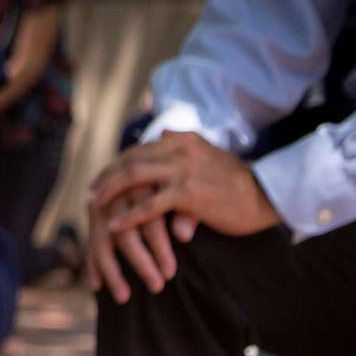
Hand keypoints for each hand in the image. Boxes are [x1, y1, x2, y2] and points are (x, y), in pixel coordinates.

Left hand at [84, 133, 275, 301]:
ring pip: (134, 178)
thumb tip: (165, 128)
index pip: (139, 149)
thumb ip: (183, 143)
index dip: (117, 163)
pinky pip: (148, 206)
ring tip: (94, 205)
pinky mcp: (187, 193)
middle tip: (90, 192)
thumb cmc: (235, 181)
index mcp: (183, 139)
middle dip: (107, 177)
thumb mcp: (208, 153)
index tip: (102, 177)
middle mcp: (180, 149)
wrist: (264, 196)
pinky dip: (127, 217)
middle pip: (130, 160)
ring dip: (109, 192)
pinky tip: (113, 227)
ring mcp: (183, 170)